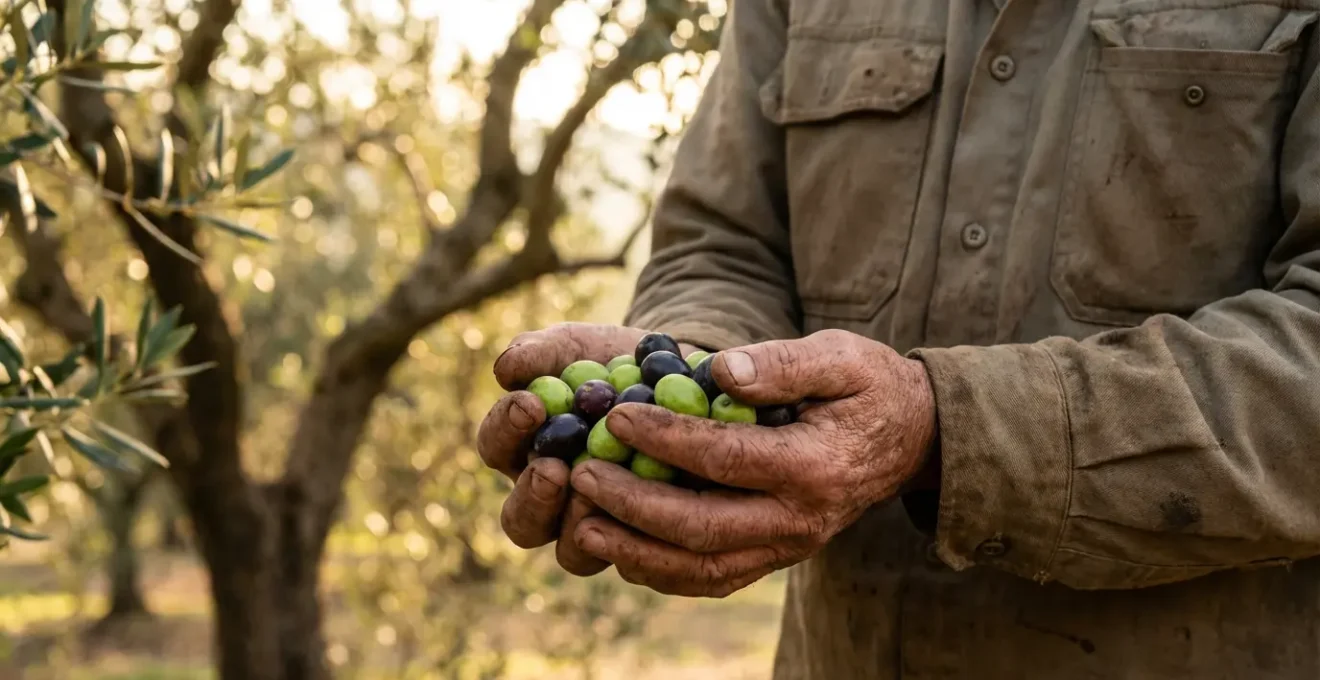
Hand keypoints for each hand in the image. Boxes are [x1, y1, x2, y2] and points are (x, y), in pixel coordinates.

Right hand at [477, 322, 699, 575]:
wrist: (682, 382)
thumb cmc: (613, 362)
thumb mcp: (578, 346)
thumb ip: (541, 353)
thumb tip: (507, 368)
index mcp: (523, 451)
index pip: (496, 447)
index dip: (506, 429)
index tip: (530, 403)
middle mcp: (553, 500)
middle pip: (522, 523)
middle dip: (533, 497)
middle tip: (553, 470)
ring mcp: (598, 528)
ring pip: (573, 553)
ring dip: (579, 524)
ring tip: (601, 491)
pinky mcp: (645, 542)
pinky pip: (636, 557)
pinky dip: (642, 534)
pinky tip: (660, 504)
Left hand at [567, 329, 937, 596]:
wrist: (910, 440)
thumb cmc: (868, 387)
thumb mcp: (840, 357)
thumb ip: (784, 364)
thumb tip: (721, 369)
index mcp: (815, 467)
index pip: (727, 458)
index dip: (667, 438)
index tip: (617, 414)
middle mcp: (800, 520)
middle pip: (704, 528)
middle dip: (634, 504)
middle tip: (582, 474)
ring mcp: (787, 547)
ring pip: (702, 569)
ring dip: (637, 553)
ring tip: (583, 526)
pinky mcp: (775, 558)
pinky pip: (712, 579)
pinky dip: (660, 572)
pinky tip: (618, 548)